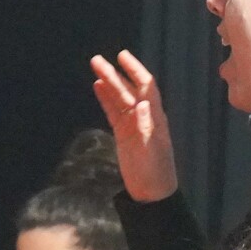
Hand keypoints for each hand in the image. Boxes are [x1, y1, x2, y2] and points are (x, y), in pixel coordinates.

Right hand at [89, 51, 178, 201]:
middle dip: (114, 74)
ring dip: (108, 83)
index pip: (146, 86)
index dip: (135, 70)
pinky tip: (97, 87)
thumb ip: (146, 127)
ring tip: (94, 67)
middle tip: (97, 59)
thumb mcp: (152, 150)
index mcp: (155, 117)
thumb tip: (142, 104)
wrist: (151, 193)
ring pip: (118, 98)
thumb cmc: (156, 172)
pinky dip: (106, 99)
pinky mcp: (123, 134)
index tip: (122, 56)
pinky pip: (113, 112)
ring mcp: (133, 124)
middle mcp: (144, 116)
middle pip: (128, 89)